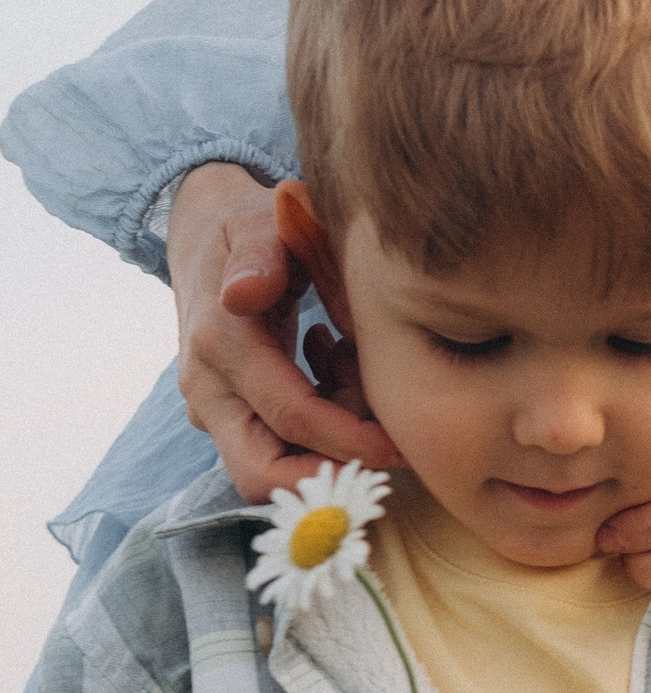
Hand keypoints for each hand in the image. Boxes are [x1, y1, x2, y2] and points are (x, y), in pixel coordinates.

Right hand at [168, 164, 402, 502]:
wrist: (207, 235)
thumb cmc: (250, 223)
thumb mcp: (261, 219)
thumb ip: (261, 250)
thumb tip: (245, 293)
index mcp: (220, 341)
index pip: (290, 416)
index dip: (348, 440)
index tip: (401, 446)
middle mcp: (207, 388)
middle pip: (262, 473)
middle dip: (331, 473)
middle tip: (391, 446)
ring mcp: (214, 408)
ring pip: (276, 466)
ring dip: (331, 442)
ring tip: (354, 368)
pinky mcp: (231, 416)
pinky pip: (280, 446)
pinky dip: (322, 425)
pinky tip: (336, 366)